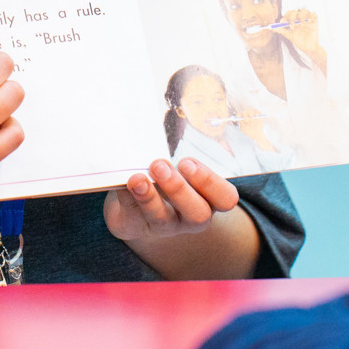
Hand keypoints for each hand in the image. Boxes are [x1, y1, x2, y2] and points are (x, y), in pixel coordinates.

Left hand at [103, 157, 239, 242]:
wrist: (135, 202)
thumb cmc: (165, 175)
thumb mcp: (178, 164)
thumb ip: (180, 148)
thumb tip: (169, 121)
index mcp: (208, 199)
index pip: (226, 199)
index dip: (210, 182)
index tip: (187, 161)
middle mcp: (190, 216)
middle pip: (198, 214)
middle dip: (179, 189)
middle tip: (160, 165)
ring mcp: (164, 226)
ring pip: (163, 220)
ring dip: (149, 197)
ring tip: (138, 178)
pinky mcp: (136, 227)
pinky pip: (132, 217)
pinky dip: (127, 198)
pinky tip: (123, 184)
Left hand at [234, 110, 274, 151]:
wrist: (257, 135)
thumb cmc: (249, 132)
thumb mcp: (244, 130)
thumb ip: (242, 125)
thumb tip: (241, 120)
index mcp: (243, 118)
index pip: (240, 114)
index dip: (238, 115)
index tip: (238, 117)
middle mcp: (248, 115)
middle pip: (245, 112)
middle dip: (245, 116)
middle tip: (246, 120)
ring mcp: (253, 115)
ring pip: (251, 111)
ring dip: (250, 115)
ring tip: (251, 120)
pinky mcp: (259, 115)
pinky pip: (257, 112)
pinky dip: (256, 113)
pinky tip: (256, 116)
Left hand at [273, 9, 326, 73]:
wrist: (308, 48)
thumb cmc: (299, 41)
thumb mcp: (289, 35)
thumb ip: (281, 30)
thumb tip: (270, 28)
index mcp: (293, 20)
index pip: (288, 13)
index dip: (285, 16)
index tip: (283, 22)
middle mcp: (300, 18)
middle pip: (295, 11)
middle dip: (291, 17)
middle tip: (291, 25)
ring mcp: (307, 19)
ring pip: (304, 11)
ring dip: (300, 16)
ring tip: (300, 24)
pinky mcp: (314, 21)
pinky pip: (314, 14)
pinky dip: (311, 16)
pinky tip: (308, 21)